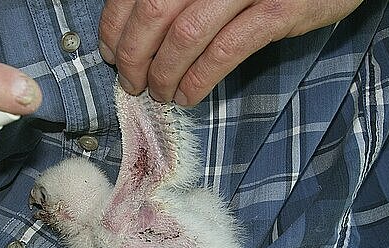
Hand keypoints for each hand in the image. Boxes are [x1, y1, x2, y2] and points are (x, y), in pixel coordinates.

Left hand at [99, 0, 361, 104]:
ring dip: (164, 73)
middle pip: (153, 12)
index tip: (110, 53)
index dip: (114, 25)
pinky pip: (226, 50)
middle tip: (132, 82)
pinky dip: (199, 79)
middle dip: (134, 56)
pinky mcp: (279, 10)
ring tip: (159, 94)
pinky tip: (188, 96)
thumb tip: (133, 31)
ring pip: (186, 35)